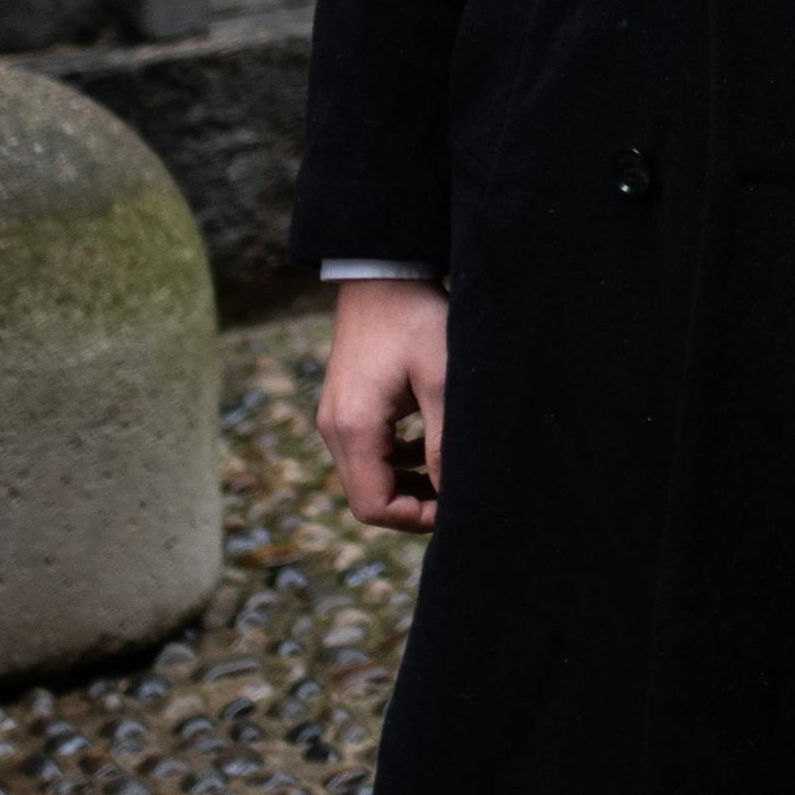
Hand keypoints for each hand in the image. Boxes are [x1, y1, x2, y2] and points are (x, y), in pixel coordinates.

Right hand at [319, 281, 449, 531]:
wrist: (383, 275)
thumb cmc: (416, 321)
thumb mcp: (440, 382)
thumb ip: (444, 443)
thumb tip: (453, 495)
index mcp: (354, 428)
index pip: (373, 506)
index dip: (416, 519)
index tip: (457, 507)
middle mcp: (335, 429)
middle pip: (368, 497)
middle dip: (414, 505)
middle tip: (459, 494)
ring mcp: (336, 417)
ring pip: (369, 476)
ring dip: (408, 484)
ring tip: (449, 473)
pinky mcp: (346, 406)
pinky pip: (369, 453)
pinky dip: (398, 461)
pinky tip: (430, 445)